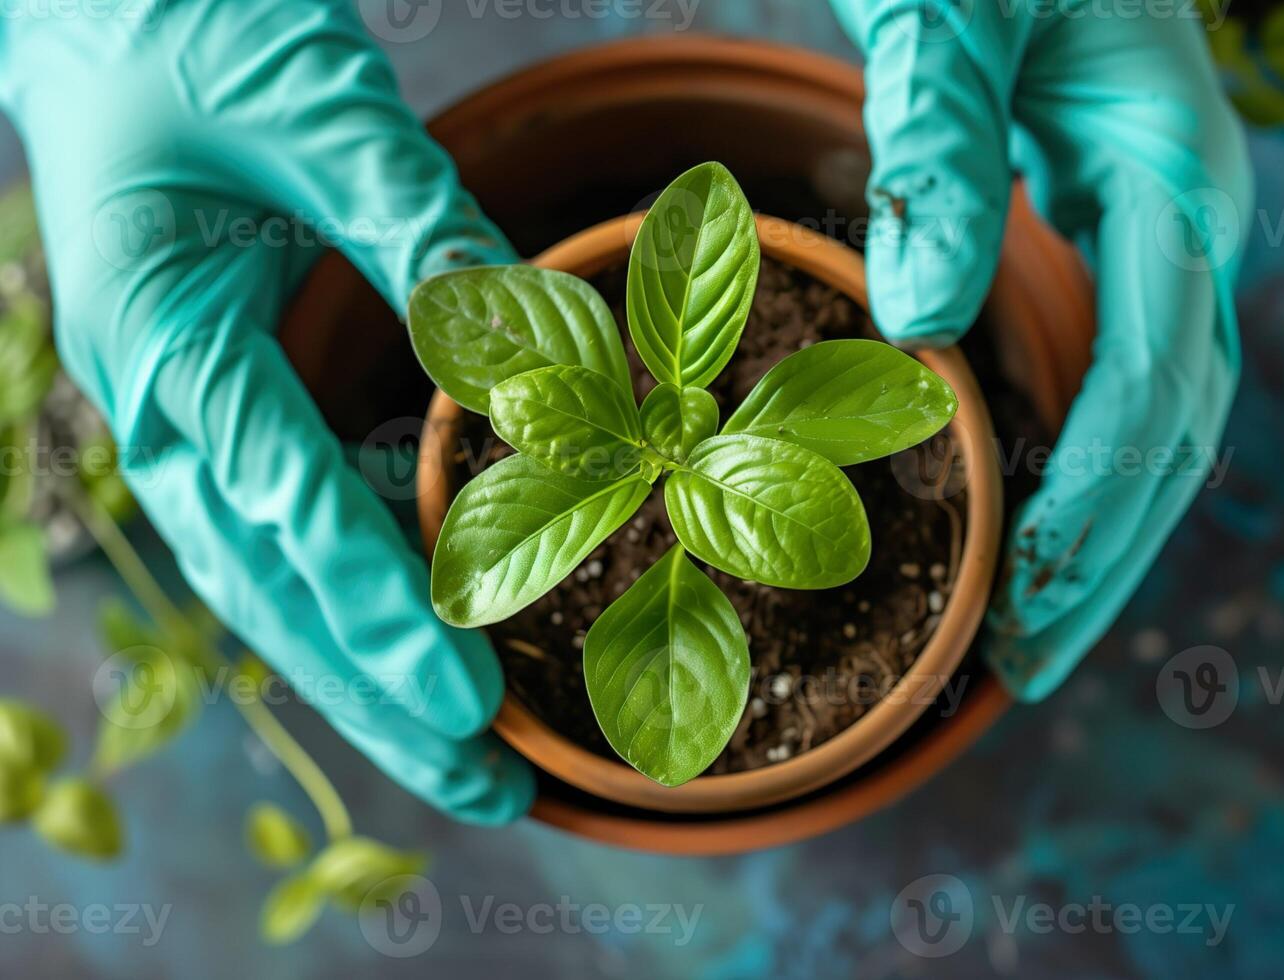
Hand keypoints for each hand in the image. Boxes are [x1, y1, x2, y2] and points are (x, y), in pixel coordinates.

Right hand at [0, 1, 533, 821]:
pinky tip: (442, 635)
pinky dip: (367, 586)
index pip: (283, 504)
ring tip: (475, 760)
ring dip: (373, 668)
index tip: (466, 694)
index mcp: (163, 339)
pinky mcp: (227, 398)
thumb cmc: (191, 29)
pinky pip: (294, 516)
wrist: (102, 1)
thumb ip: (419, 222)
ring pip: (279, 576)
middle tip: (491, 788)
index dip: (380, 608)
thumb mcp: (316, 112)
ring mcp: (187, 409)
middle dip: (378, 696)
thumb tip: (532, 332)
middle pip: (272, 588)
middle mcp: (163, 401)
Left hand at [831, 0, 1252, 698]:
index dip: (1102, 488)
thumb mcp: (949, 4)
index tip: (1034, 584)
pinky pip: (1120, 375)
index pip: (1156, 363)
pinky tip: (1028, 529)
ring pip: (1163, 416)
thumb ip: (939, 142)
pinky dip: (1080, 465)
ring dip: (1107, 531)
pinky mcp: (1121, 239)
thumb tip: (920, 327)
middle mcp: (1193, 220)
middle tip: (1032, 662)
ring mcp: (1166, 233)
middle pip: (1182, 420)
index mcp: (1178, 169)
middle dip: (1116, 548)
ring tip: (1034, 639)